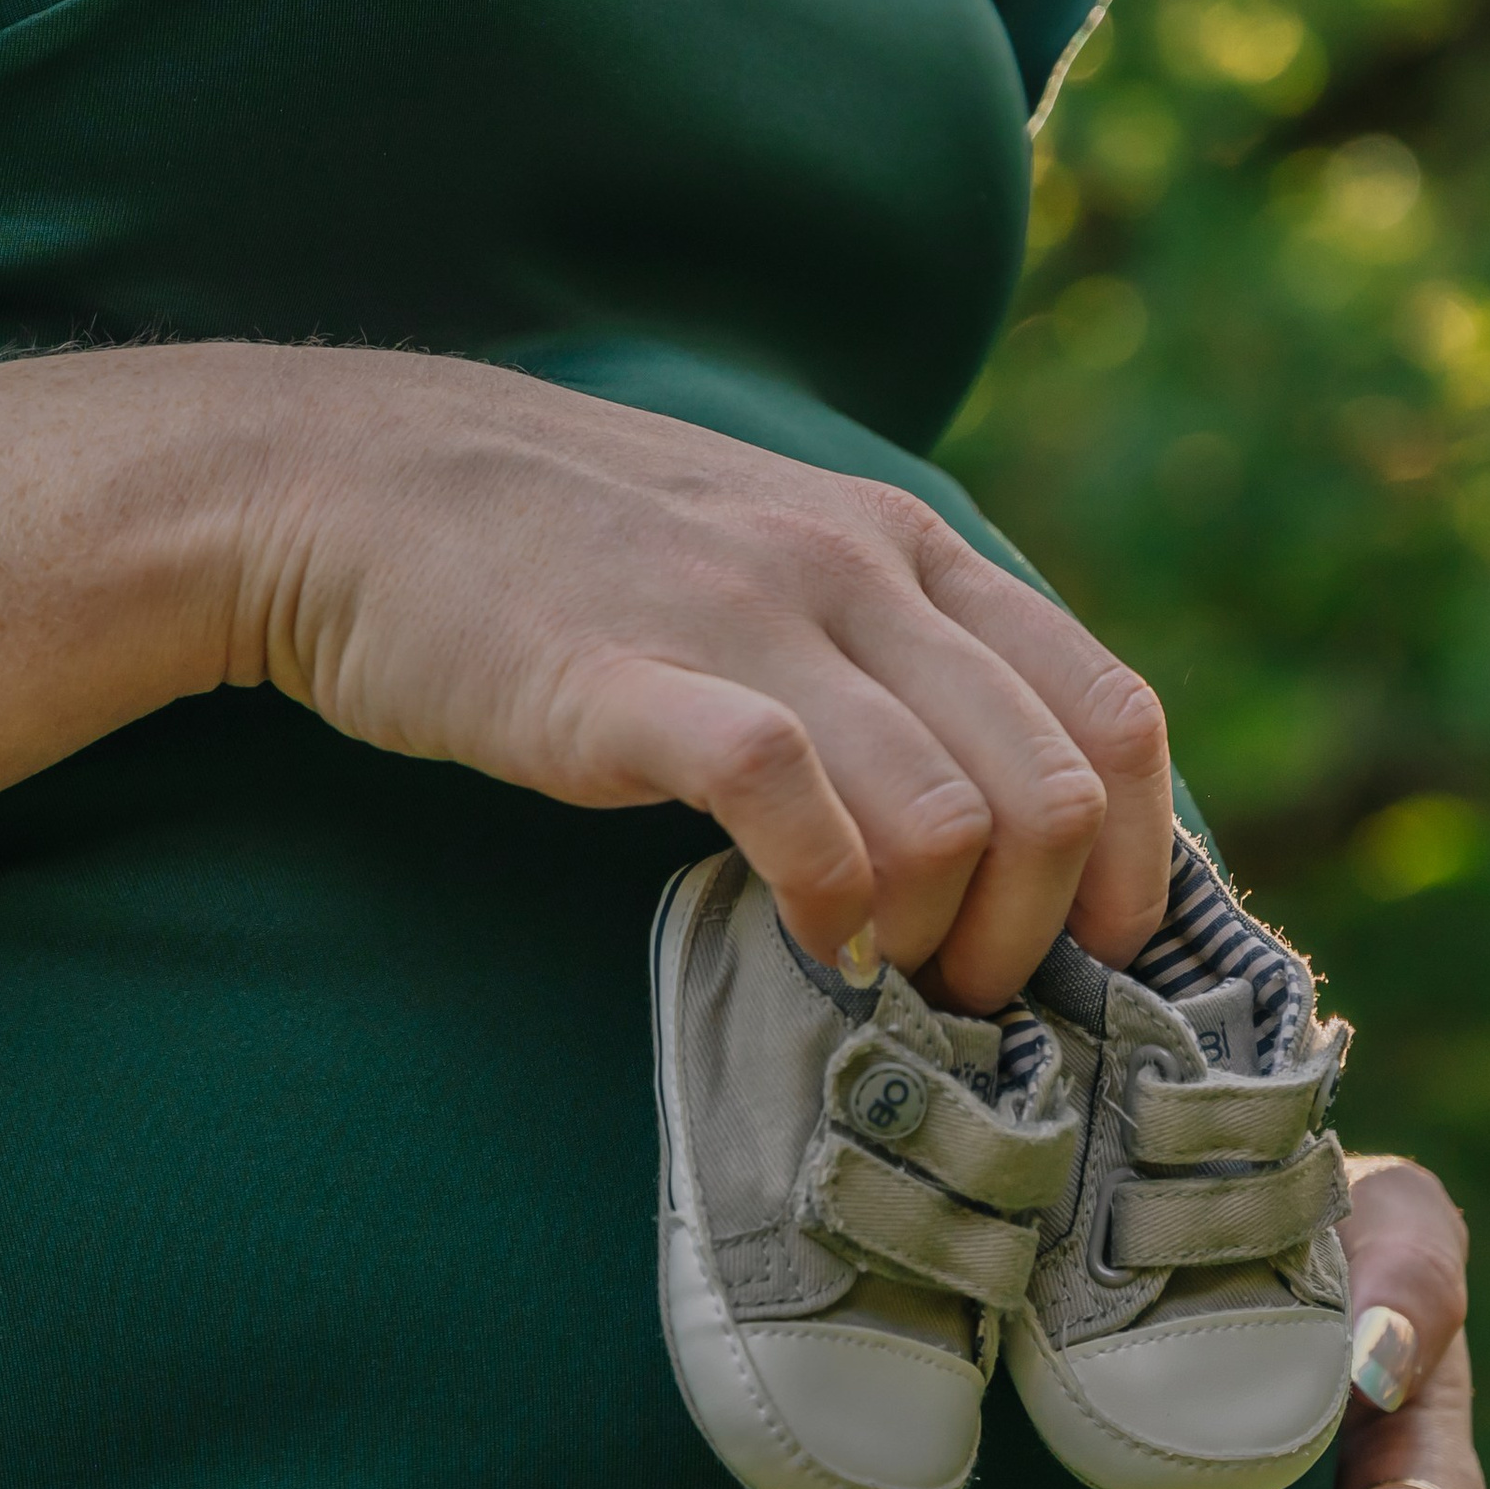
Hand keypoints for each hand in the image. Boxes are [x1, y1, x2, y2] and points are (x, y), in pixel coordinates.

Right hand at [242, 350, 1173, 1010]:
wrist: (353, 492)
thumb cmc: (552, 554)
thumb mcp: (757, 557)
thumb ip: (871, 646)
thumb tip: (976, 801)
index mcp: (898, 544)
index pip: (1107, 708)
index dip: (1136, 860)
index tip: (1088, 956)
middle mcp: (851, 570)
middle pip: (1049, 786)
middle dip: (1035, 930)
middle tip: (964, 996)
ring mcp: (741, 619)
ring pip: (944, 809)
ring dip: (936, 937)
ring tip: (881, 982)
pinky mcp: (625, 684)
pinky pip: (788, 797)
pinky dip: (826, 899)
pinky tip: (806, 946)